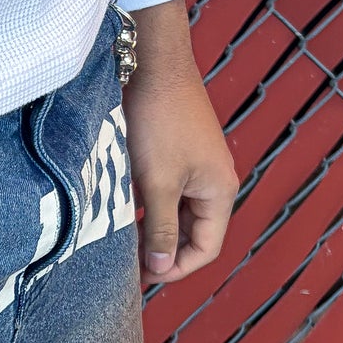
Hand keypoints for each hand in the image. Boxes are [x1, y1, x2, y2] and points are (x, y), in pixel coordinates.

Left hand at [121, 0, 237, 284]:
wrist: (154, 65)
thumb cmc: (159, 122)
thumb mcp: (157, 183)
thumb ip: (159, 229)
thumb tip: (160, 269)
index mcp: (220, 193)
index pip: (205, 249)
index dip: (176, 268)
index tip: (142, 278)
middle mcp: (214, 183)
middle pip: (192, 234)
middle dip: (163, 252)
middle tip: (127, 268)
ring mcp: (196, 168)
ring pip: (176, 215)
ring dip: (152, 230)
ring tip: (121, 246)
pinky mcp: (178, 155)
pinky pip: (166, 194)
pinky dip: (148, 208)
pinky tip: (123, 214)